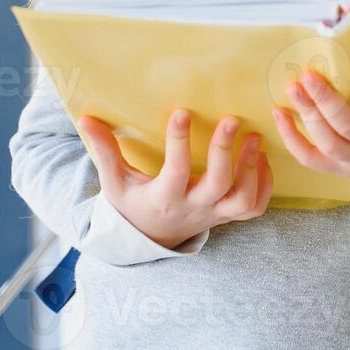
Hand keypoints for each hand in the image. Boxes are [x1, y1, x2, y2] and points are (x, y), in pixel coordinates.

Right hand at [79, 109, 272, 249]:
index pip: (175, 171)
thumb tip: (85, 117)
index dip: (179, 143)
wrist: (150, 237)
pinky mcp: (228, 216)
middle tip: (232, 118)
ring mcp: (214, 214)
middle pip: (217, 184)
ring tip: (255, 137)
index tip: (182, 112)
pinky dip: (264, 185)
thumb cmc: (133, 202)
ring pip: (243, 200)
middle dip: (225, 151)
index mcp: (164, 197)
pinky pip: (255, 208)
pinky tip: (263, 158)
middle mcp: (194, 207)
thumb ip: (105, 150)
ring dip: (252, 169)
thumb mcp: (114, 181)